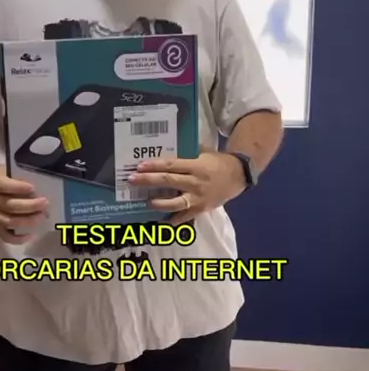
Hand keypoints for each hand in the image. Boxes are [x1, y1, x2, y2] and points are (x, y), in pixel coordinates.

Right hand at [0, 166, 47, 243]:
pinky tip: (31, 236)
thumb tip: (39, 187)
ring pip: (9, 221)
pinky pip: (5, 235)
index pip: (5, 186)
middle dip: (30, 206)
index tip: (33, 188)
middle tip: (45, 203)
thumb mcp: (6, 170)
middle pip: (10, 206)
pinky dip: (17, 239)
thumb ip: (18, 178)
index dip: (19, 188)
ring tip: (41, 217)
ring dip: (27, 220)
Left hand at [128, 152, 246, 225]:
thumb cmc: (217, 162)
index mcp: (195, 166)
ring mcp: (198, 198)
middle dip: (148, 181)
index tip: (139, 166)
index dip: (154, 166)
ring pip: (176, 203)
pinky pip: (185, 216)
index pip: (171, 165)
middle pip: (168, 182)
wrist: (238, 176)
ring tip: (147, 202)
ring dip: (159, 203)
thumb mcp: (203, 153)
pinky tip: (162, 222)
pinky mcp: (201, 209)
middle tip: (132, 180)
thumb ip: (187, 153)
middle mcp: (195, 182)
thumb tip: (165, 148)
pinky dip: (174, 220)